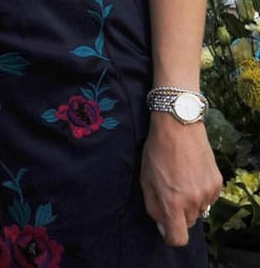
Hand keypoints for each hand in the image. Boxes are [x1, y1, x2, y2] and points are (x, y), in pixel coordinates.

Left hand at [141, 115, 221, 243]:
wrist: (179, 128)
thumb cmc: (157, 152)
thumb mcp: (146, 180)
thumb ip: (154, 207)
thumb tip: (163, 226)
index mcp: (173, 201)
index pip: (178, 237)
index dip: (170, 235)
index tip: (166, 226)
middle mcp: (193, 201)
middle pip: (187, 223)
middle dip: (178, 215)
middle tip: (169, 193)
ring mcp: (208, 193)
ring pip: (199, 211)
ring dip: (190, 204)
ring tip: (181, 181)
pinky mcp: (218, 184)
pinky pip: (209, 199)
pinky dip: (200, 193)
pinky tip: (192, 176)